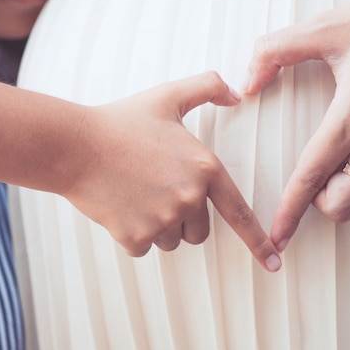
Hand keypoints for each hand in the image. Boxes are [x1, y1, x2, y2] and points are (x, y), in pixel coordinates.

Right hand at [63, 72, 281, 271]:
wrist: (74, 145)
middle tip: (156, 188)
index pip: (239, 212)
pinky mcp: (135, 237)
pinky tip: (120, 205)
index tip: (274, 262)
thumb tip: (237, 94)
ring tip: (136, 194)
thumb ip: (208, 87)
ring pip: (172, 240)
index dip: (258, 240)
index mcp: (204, 169)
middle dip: (184, 216)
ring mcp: (162, 221)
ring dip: (159, 226)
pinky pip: (143, 248)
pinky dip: (134, 233)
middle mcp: (189, 198)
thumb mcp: (168, 96)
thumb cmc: (121, 120)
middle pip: (199, 230)